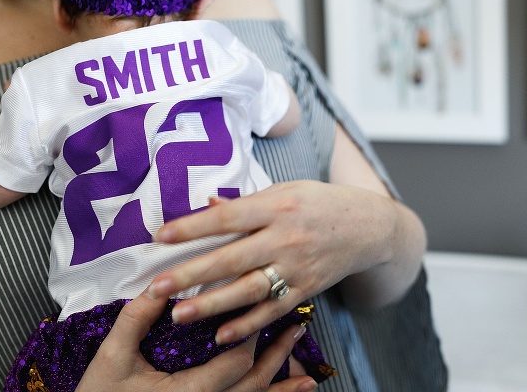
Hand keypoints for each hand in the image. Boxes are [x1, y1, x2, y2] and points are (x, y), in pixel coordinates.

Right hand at [76, 287, 317, 391]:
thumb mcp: (112, 356)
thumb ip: (136, 320)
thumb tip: (159, 283)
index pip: (234, 362)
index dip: (250, 333)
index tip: (261, 305)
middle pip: (254, 383)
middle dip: (277, 356)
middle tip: (296, 326)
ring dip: (282, 388)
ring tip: (308, 377)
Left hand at [147, 179, 403, 343]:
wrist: (369, 228)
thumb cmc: (322, 203)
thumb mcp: (287, 190)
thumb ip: (248, 202)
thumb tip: (208, 205)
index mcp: (278, 206)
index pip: (228, 217)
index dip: (193, 227)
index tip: (160, 236)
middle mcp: (286, 237)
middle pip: (232, 258)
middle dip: (192, 273)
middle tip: (157, 287)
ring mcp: (297, 267)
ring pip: (249, 290)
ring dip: (212, 305)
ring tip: (179, 315)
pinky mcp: (306, 290)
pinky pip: (273, 311)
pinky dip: (248, 325)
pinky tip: (221, 335)